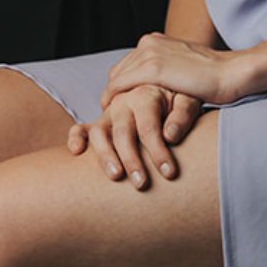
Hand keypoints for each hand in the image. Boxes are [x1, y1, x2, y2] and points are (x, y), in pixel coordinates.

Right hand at [68, 84, 204, 187]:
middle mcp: (123, 102)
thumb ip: (182, 115)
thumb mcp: (190, 99)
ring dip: (104, 155)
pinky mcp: (101, 121)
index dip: (158, 151)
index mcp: (145, 94)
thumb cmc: (182, 95)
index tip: (169, 173)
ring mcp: (109, 112)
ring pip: (98, 132)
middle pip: (122, 132)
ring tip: (116, 177)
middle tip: (142, 184)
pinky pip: (82, 128)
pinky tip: (77, 152)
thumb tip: (170, 136)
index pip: (148, 127)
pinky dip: (76, 138)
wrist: (171, 83)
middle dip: (131, 160)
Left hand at [103, 32, 247, 110]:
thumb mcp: (185, 68)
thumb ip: (168, 71)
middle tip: (112, 113)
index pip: (127, 64)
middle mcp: (149, 43)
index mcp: (156, 40)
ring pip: (116, 78)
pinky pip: (121, 85)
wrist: (232, 72)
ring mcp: (149, 53)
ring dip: (111, 98)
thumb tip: (158, 86)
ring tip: (111, 117)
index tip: (120, 102)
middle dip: (113, 92)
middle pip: (118, 71)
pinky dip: (112, 98)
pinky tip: (112, 112)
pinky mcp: (152, 68)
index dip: (121, 85)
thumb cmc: (215, 76)